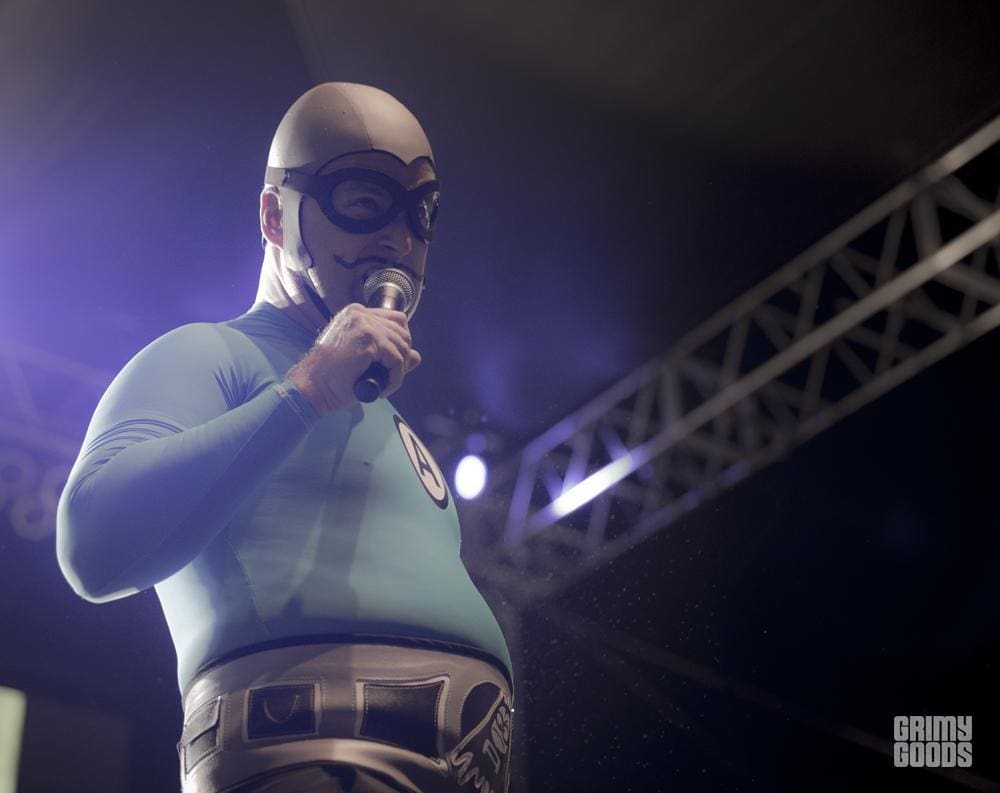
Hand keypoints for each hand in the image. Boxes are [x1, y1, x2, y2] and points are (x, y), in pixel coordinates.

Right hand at [286, 303, 421, 413]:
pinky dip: (395, 378)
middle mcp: (360, 313)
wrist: (312, 387)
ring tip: (384, 385)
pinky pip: (397, 360)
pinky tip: (383, 389)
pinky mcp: (368, 339)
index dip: (399, 344)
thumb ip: (390, 354)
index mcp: (357, 313)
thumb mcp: (366, 361)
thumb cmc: (332, 377)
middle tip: (389, 376)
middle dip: (402, 356)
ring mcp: (364, 324)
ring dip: (398, 370)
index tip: (392, 364)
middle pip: (402, 331)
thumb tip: (417, 356)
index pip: (395, 320)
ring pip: (402, 346)